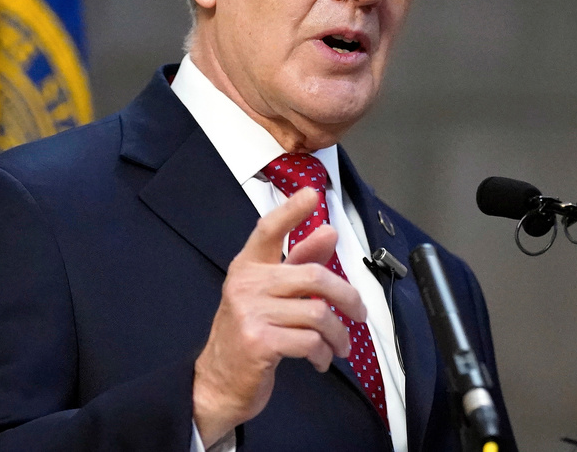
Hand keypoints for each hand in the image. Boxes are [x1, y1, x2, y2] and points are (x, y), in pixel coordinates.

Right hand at [192, 188, 366, 446]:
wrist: (218, 382)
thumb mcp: (270, 294)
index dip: (291, 211)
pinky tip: (319, 359)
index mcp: (248, 266)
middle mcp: (246, 284)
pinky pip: (310, 341)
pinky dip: (323, 354)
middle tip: (359, 313)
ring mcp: (250, 312)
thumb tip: (329, 232)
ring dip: (338, 335)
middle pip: (312, 276)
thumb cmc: (249, 334)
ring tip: (339, 345)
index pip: (268, 230)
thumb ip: (299, 263)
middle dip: (346, 297)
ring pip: (317, 313)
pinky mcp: (259, 342)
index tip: (312, 195)